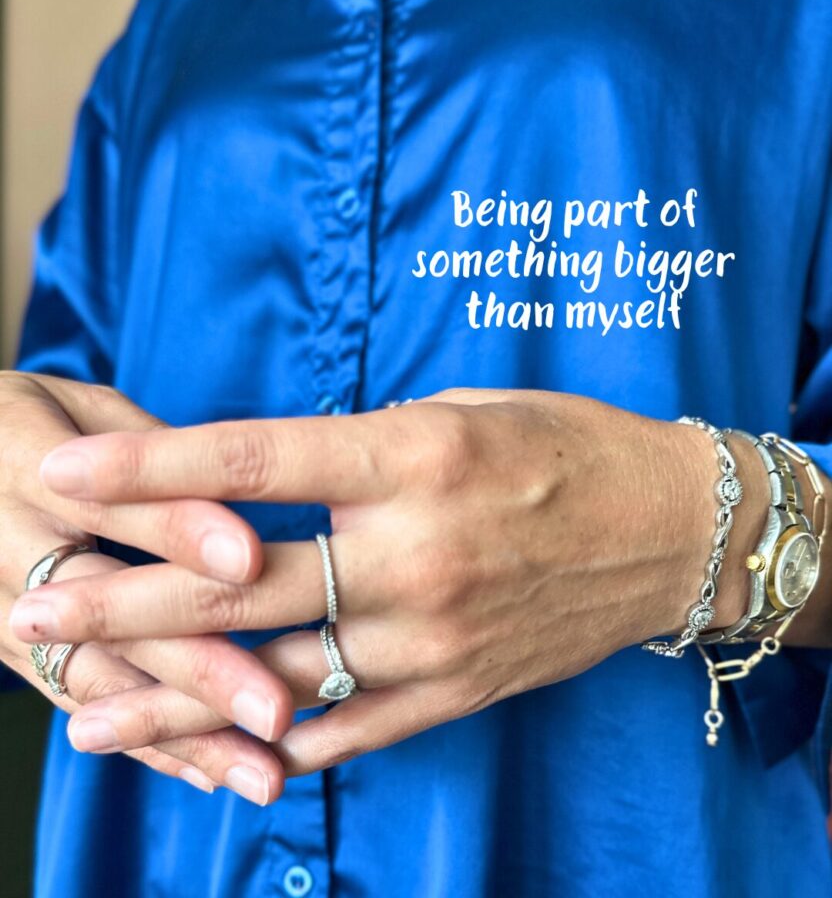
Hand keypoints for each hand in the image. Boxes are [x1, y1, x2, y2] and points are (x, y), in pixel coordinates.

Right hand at [0, 371, 290, 803]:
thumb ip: (148, 447)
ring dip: (184, 734)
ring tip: (261, 772)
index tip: (250, 560)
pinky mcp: (15, 653)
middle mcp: (12, 552)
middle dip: (199, 668)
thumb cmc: (28, 418)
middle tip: (275, 709)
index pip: (119, 508)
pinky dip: (147, 743)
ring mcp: (9, 615)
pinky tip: (213, 773)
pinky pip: (82, 703)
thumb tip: (235, 483)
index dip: (183, 532)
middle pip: (112, 619)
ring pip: (101, 682)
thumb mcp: (78, 404)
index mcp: (31, 470)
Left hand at [9, 388, 763, 775]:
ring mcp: (436, 634)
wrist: (670, 530)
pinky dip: (275, 737)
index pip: (255, 460)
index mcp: (414, 457)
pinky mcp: (460, 690)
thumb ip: (361, 452)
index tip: (69, 471)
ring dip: (175, 696)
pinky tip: (210, 750)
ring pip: (281, 675)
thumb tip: (273, 482)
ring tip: (86, 712)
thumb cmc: (566, 447)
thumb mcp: (460, 414)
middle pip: (243, 586)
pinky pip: (348, 726)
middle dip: (125, 599)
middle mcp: (416, 552)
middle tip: (34, 606)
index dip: (150, 466)